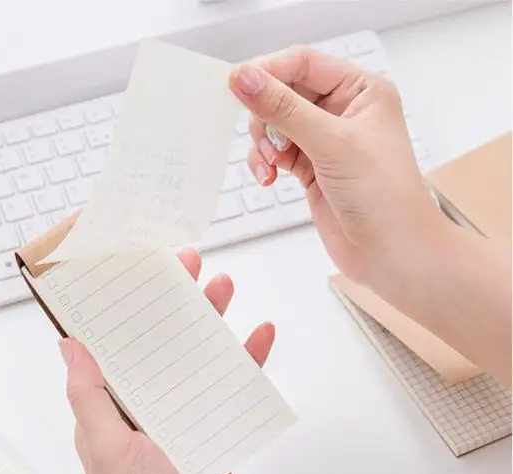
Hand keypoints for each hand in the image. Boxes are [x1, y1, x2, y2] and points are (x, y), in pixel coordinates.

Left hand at [59, 249, 275, 473]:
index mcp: (112, 408)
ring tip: (222, 286)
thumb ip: (89, 396)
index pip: (115, 346)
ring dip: (209, 320)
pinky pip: (231, 384)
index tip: (133, 273)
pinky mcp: (214, 426)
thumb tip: (69, 346)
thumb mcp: (108, 448)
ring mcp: (182, 414)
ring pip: (196, 354)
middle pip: (160, 340)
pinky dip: (247, 359)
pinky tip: (259, 335)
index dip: (125, 308)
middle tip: (186, 265)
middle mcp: (145, 406)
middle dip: (173, 301)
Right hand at [228, 46, 447, 288]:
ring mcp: (325, 139)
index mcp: (361, 90)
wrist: (392, 254)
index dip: (268, 71)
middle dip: (266, 116)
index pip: (303, 63)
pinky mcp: (311, 166)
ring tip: (272, 164)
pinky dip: (264, 162)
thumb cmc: (384, 197)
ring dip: (263, 143)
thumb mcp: (331, 144)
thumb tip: (245, 78)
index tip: (237, 85)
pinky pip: (274, 151)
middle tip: (266, 140)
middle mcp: (343, 110)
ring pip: (274, 123)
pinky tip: (270, 178)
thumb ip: (283, 109)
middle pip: (283, 92)